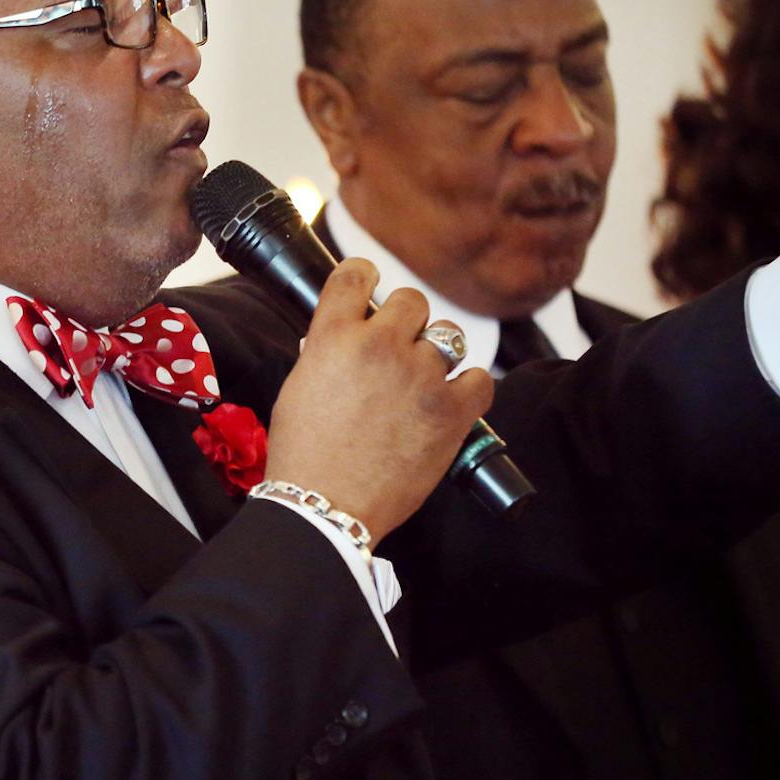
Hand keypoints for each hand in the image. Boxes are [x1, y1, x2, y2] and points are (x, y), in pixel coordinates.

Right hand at [263, 258, 495, 540]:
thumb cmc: (305, 455)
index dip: (366, 277)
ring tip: (420, 385)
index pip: (356, 275)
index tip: (372, 289)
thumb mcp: (300, 385)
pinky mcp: (451, 410)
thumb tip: (353, 338)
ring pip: (448, 337)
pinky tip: (450, 402)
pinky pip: (479, 378)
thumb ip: (330, 351)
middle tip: (398, 351)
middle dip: (407, 322)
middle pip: (411, 301)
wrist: (325, 505)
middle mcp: (378, 346)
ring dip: (437, 356)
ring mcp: (420, 376)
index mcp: (333, 336)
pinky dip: (468, 388)